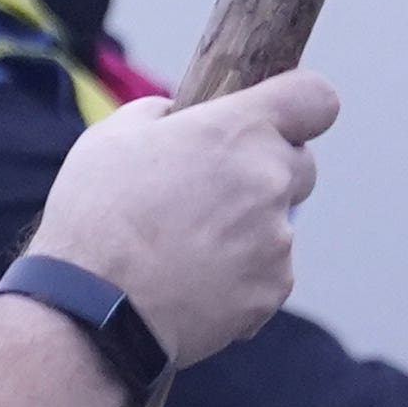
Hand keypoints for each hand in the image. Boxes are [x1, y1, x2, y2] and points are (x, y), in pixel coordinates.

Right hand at [28, 74, 337, 369]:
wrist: (92, 308)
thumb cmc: (96, 215)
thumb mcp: (112, 137)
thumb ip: (161, 114)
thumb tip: (179, 116)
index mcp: (237, 130)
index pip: (315, 98)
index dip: (300, 106)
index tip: (278, 118)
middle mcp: (269, 180)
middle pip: (300, 165)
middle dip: (266, 172)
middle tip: (210, 193)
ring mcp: (277, 239)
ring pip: (279, 223)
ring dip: (246, 230)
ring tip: (185, 248)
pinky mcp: (273, 288)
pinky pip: (268, 272)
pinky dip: (240, 276)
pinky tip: (192, 282)